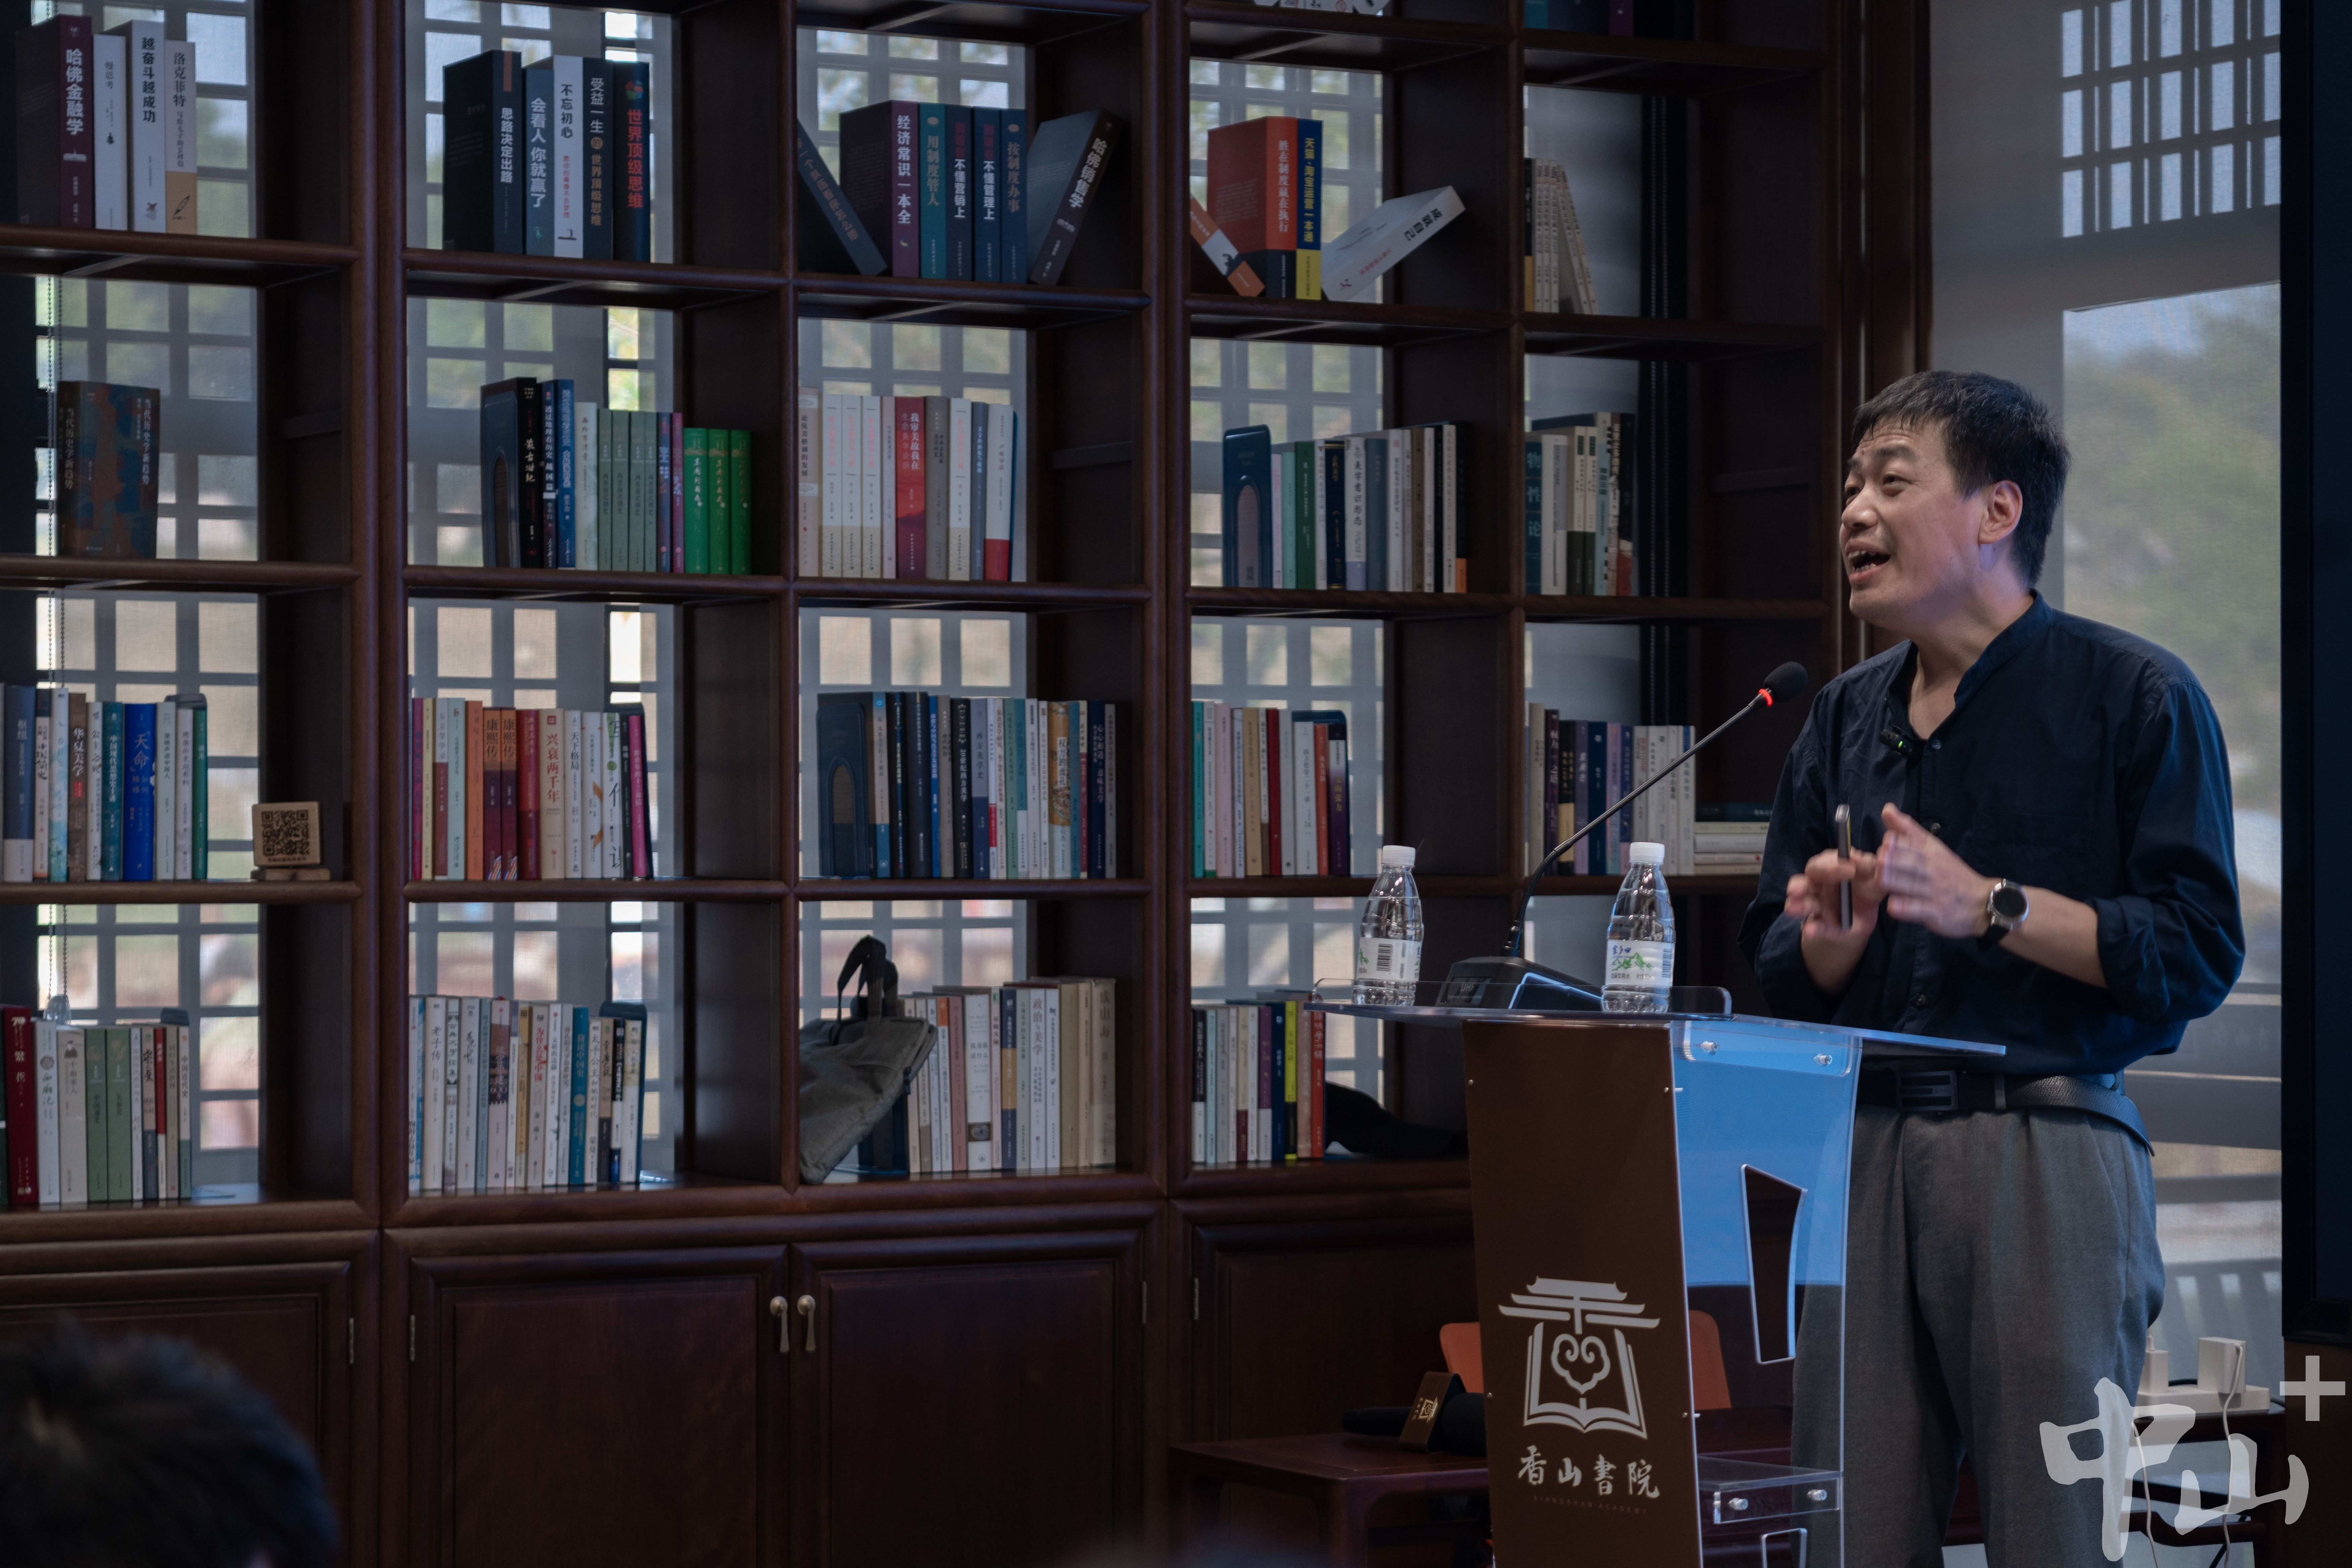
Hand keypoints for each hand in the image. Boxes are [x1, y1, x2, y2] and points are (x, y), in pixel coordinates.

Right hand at [1784, 842, 1885, 994]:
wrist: (1866, 917)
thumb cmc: (1868, 889)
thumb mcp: (1874, 877)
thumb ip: (1867, 867)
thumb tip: (1857, 857)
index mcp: (1831, 868)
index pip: (1823, 863)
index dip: (1831, 866)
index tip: (1850, 870)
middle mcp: (1818, 884)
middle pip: (1805, 882)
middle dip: (1801, 884)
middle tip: (1799, 889)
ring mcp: (1816, 905)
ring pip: (1802, 903)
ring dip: (1798, 906)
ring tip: (1792, 909)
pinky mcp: (1820, 925)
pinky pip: (1814, 926)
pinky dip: (1812, 929)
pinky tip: (1811, 930)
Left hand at [1876, 803, 1995, 938]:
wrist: (1982, 902)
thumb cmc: (1950, 873)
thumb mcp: (1933, 847)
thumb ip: (1907, 829)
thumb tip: (1886, 808)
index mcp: (1930, 851)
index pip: (1912, 841)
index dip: (1896, 841)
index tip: (1886, 841)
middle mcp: (1931, 869)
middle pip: (1908, 861)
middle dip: (1891, 859)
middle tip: (1879, 859)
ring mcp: (1933, 892)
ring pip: (1909, 884)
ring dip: (1893, 880)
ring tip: (1880, 878)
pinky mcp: (1935, 913)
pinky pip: (1917, 909)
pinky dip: (1904, 908)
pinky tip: (1894, 906)